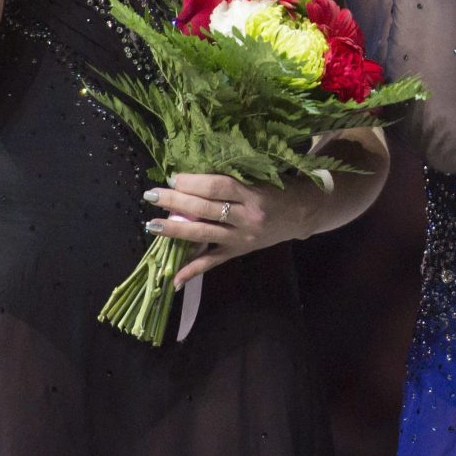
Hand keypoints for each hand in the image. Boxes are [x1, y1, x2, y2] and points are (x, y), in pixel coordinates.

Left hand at [143, 172, 328, 286]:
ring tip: (152, 224)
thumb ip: (231, 180)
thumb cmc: (280, 188)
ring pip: (203, 234)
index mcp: (254, 195)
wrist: (304, 213)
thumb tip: (192, 177)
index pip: (218, 187)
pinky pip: (212, 262)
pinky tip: (174, 278)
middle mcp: (247, 218)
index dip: (194, 182)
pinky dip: (192, 270)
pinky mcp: (238, 252)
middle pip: (206, 209)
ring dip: (175, 230)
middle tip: (153, 194)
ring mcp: (242, 238)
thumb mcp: (260, 178)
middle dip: (176, 202)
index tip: (174, 177)